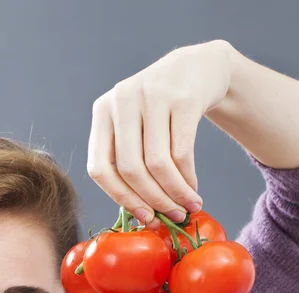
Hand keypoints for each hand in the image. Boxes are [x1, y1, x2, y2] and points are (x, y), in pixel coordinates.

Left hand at [86, 39, 232, 228]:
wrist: (198, 67)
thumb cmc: (161, 110)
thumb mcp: (135, 127)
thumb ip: (130, 163)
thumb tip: (142, 217)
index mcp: (102, 112)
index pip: (99, 168)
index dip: (121, 198)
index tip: (143, 217)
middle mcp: (122, 100)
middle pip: (130, 169)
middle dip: (153, 200)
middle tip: (172, 217)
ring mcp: (151, 96)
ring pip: (157, 164)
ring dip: (174, 193)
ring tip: (187, 207)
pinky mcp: (182, 98)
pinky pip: (182, 153)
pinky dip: (187, 178)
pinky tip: (193, 188)